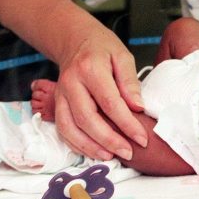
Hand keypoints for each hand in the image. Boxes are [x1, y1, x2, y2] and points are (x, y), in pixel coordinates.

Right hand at [53, 29, 146, 160]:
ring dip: (90, 147)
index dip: (126, 123)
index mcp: (90, 69)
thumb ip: (130, 82)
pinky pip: (63, 129)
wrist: (76, 41)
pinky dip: (77, 144)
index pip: (110, 102)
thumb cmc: (103, 48)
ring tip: (111, 157)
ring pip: (70, 128)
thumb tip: (138, 107)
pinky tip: (94, 151)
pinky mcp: (56, 104)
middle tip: (128, 152)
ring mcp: (60, 95)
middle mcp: (71, 84)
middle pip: (87, 119)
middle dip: (109, 140)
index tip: (141, 137)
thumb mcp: (123, 57)